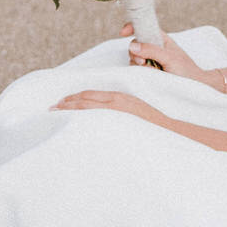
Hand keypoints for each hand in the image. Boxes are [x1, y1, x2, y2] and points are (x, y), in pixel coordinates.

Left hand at [51, 90, 167, 126]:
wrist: (174, 130)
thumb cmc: (157, 125)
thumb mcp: (137, 115)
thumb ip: (122, 115)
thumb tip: (109, 119)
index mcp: (121, 98)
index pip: (91, 95)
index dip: (75, 98)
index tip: (63, 102)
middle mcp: (117, 102)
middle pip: (85, 99)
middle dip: (66, 103)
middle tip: (52, 108)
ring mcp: (118, 111)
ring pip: (87, 107)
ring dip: (69, 108)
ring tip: (55, 112)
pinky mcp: (120, 120)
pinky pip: (95, 117)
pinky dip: (80, 116)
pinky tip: (70, 120)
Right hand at [122, 23, 202, 79]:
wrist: (193, 87)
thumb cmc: (186, 70)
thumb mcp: (169, 57)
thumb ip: (152, 50)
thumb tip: (133, 46)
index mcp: (160, 39)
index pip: (143, 28)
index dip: (132, 27)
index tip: (123, 32)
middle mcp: (153, 48)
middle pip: (134, 45)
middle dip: (135, 53)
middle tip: (143, 61)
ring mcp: (150, 60)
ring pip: (134, 58)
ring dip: (139, 65)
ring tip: (153, 71)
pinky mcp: (148, 72)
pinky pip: (136, 70)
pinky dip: (141, 72)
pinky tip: (152, 75)